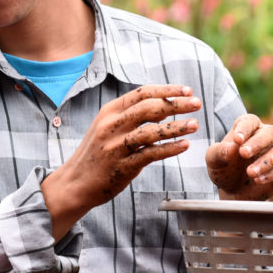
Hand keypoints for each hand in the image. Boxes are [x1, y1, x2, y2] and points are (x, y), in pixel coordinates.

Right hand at [41, 85, 202, 238]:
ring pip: (152, 131)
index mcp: (109, 111)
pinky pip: (150, 154)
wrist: (75, 182)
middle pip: (150, 108)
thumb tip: (163, 109)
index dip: (167, 90)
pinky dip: (169, 148)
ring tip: (195, 125)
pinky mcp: (121, 166)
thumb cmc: (96, 154)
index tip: (186, 91)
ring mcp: (115, 146)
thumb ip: (130, 117)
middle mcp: (111, 125)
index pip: (142, 93)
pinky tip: (184, 145)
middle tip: (197, 104)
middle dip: (176, 104)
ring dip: (176, 126)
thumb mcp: (107, 127)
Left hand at [205, 113, 272, 200]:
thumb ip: (219, 152)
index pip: (250, 121)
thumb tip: (231, 147)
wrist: (233, 191)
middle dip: (258, 143)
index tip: (237, 140)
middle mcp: (263, 136)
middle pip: (270, 132)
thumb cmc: (224, 169)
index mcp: (246, 127)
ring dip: (266, 162)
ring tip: (250, 173)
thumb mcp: (214, 161)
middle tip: (244, 154)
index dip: (245, 128)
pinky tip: (258, 180)